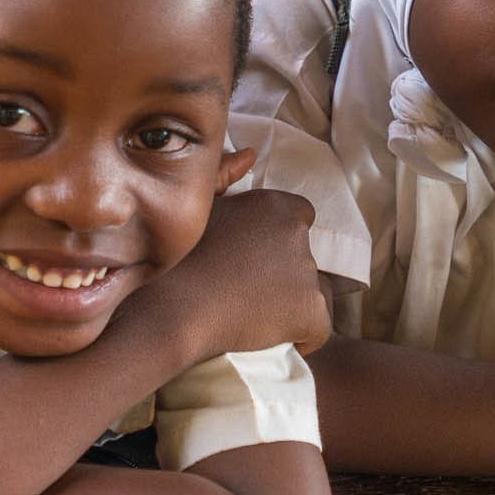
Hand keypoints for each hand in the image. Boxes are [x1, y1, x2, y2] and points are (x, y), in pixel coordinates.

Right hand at [139, 190, 329, 360]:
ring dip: (294, 303)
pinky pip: (321, 327)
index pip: (300, 218)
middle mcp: (294, 231)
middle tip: (251, 293)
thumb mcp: (198, 210)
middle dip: (286, 273)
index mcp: (271, 204)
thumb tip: (250, 154)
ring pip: (315, 292)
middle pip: (305, 257)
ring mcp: (305, 269)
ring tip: (259, 318)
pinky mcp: (311, 308)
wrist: (173, 309)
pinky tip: (279, 339)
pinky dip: (306, 336)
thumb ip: (225, 178)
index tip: (258, 261)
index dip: (281, 242)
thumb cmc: (176, 261)